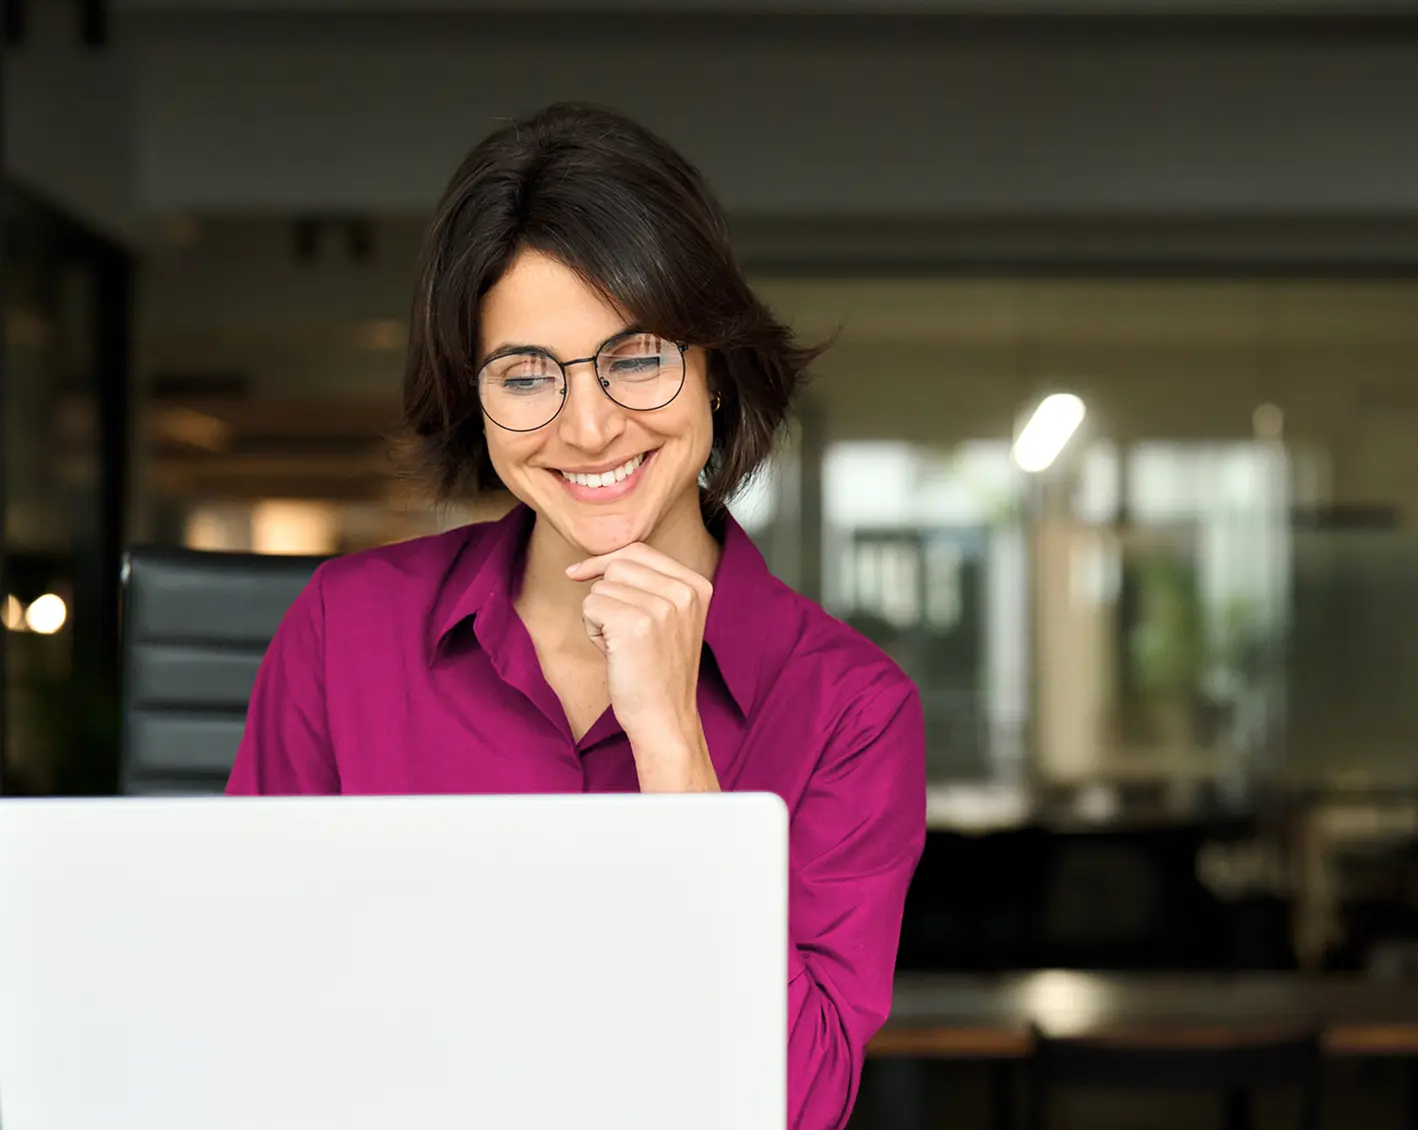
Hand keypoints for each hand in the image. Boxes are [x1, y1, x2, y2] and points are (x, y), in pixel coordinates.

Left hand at [565, 543, 719, 792]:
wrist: (664, 718)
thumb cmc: (657, 672)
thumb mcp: (667, 619)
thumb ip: (647, 585)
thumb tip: (592, 563)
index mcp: (697, 586)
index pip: (639, 551)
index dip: (605, 561)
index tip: (579, 573)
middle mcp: (684, 592)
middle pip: (618, 565)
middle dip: (605, 595)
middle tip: (621, 633)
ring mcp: (662, 607)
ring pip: (601, 586)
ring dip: (598, 615)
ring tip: (622, 646)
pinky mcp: (635, 624)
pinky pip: (590, 606)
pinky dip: (592, 629)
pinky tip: (613, 653)